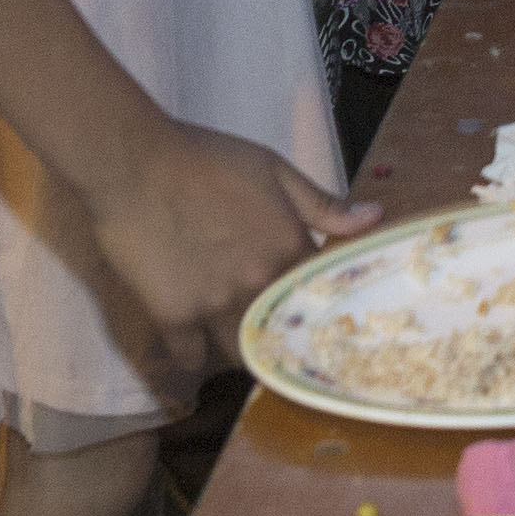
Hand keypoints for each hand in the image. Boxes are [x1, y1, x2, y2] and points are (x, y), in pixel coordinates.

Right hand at [87, 118, 379, 375]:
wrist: (138, 164)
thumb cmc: (208, 158)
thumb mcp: (274, 169)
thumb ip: (324, 203)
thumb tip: (376, 218)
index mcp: (288, 250)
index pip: (319, 300)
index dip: (319, 312)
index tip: (318, 320)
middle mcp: (259, 286)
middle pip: (282, 335)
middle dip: (283, 341)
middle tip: (279, 343)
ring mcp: (216, 306)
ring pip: (240, 352)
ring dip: (243, 351)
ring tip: (242, 346)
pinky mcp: (174, 317)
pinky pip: (192, 357)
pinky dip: (195, 356)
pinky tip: (196, 344)